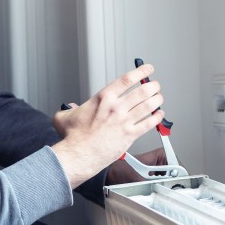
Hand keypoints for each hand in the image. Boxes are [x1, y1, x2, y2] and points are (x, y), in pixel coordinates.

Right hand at [50, 64, 164, 187]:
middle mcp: (116, 107)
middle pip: (142, 90)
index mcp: (103, 98)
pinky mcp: (130, 135)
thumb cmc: (74, 138)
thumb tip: (70, 109)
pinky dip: (157, 118)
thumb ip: (69, 109)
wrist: (79, 155)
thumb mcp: (65, 117)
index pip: (127, 79)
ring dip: (157, 99)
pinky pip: (149, 123)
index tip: (148, 70)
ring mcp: (124, 121)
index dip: (141, 71)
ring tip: (159, 98)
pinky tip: (159, 115)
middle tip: (155, 86)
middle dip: (153, 86)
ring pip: (149, 105)